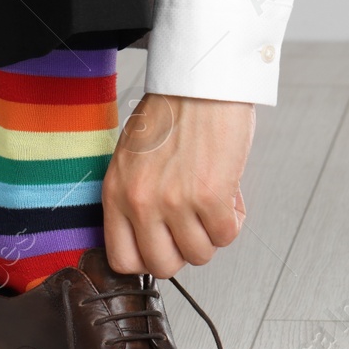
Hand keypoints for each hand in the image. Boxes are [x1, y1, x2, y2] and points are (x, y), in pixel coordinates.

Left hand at [103, 94, 254, 277]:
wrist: (201, 81)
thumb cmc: (171, 112)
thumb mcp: (131, 160)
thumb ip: (135, 199)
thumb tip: (152, 236)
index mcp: (115, 193)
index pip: (122, 260)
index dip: (148, 258)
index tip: (164, 246)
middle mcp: (140, 202)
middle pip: (162, 267)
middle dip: (183, 252)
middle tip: (193, 227)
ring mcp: (174, 202)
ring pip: (199, 255)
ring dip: (212, 234)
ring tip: (212, 203)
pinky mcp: (210, 196)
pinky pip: (226, 235)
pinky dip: (233, 220)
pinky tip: (228, 195)